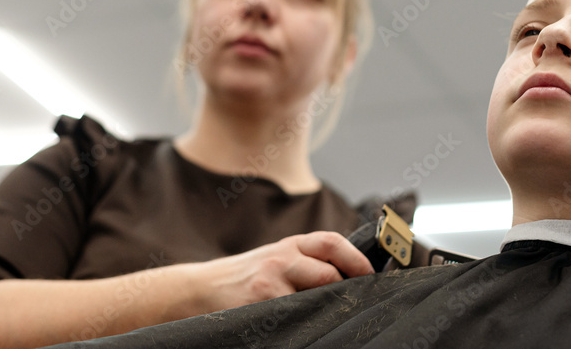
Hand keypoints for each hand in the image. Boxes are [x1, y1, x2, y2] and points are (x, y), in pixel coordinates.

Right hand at [188, 231, 374, 312]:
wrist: (200, 289)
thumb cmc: (243, 277)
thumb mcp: (275, 259)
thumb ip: (305, 262)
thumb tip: (348, 277)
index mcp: (290, 245)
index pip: (332, 243)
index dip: (356, 260)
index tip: (371, 276)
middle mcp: (282, 258)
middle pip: (329, 273)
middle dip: (346, 291)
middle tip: (356, 304)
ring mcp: (271, 282)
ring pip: (315, 298)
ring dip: (325, 310)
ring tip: (327, 318)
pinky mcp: (260, 303)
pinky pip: (293, 317)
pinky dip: (302, 323)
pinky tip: (298, 326)